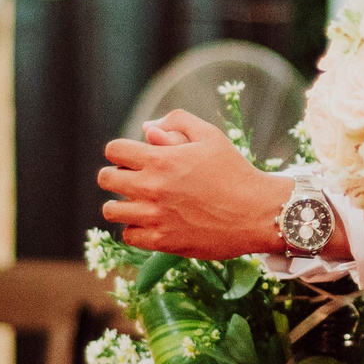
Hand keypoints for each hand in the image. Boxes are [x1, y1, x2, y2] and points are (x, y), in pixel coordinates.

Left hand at [98, 111, 289, 258]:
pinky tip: (150, 223)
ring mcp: (155, 217)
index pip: (113, 150)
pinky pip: (128, 235)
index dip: (121, 151)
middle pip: (106, 179)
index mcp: (160, 159)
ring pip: (111, 210)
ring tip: (138, 203)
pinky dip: (135, 229)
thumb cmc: (235, 171)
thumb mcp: (210, 135)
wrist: (257, 212)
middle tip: (136, 180)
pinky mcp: (163, 241)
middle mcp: (151, 188)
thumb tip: (148, 129)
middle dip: (117, 175)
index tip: (133, 158)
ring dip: (121, 204)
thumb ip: (177, 122)